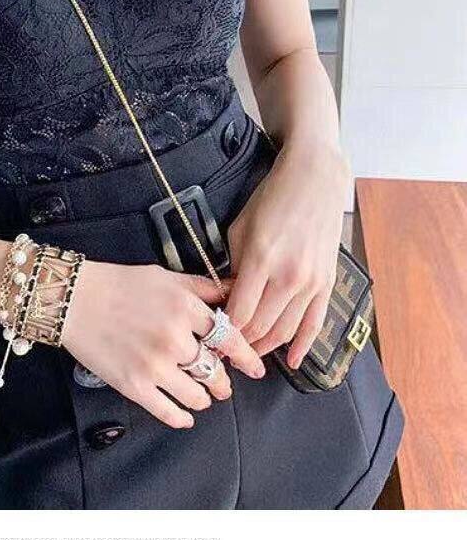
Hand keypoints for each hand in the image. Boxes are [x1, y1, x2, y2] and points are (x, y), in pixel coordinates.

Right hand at [62, 260, 265, 428]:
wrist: (75, 299)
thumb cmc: (120, 284)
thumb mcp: (167, 277)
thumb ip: (203, 289)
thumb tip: (234, 292)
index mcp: (184, 308)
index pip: (229, 338)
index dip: (246, 356)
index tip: (255, 367)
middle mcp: (174, 338)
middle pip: (215, 371)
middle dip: (223, 381)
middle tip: (224, 384)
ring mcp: (154, 365)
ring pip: (197, 395)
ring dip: (205, 398)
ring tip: (204, 395)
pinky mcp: (134, 386)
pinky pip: (169, 411)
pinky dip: (182, 416)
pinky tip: (186, 415)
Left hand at [226, 139, 349, 367]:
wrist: (315, 179)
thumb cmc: (273, 197)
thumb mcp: (240, 226)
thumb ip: (234, 265)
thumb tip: (229, 295)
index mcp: (260, 259)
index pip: (238, 312)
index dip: (223, 331)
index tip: (212, 337)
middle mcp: (287, 275)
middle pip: (260, 327)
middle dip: (241, 343)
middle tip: (226, 350)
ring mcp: (310, 282)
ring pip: (285, 331)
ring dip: (266, 347)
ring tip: (250, 355)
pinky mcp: (327, 283)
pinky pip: (315, 324)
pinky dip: (302, 346)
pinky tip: (291, 360)